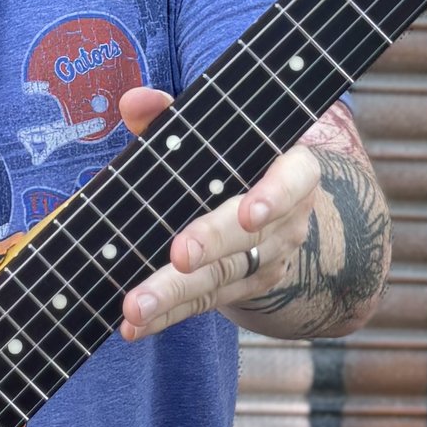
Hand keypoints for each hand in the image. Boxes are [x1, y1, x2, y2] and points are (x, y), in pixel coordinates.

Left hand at [113, 84, 326, 339]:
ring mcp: (269, 259)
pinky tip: (134, 326)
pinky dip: (168, 315)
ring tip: (135, 306)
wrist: (269, 204)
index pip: (292, 181)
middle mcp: (287, 219)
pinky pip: (206, 302)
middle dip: (212, 247)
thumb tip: (135, 100)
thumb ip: (171, 115)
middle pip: (248, 237)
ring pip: (222, 278)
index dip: (274, 196)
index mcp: (290, 169)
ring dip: (175, 294)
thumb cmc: (229, 158)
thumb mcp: (209, 134)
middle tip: (179, 256)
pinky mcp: (246, 290)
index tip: (251, 213)